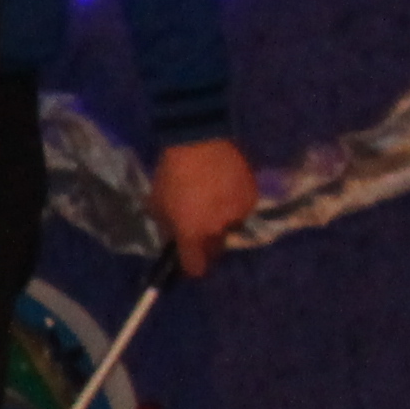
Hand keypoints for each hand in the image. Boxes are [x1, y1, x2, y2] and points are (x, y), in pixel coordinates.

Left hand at [151, 136, 259, 276]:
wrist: (200, 140)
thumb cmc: (172, 173)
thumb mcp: (157, 203)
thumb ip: (167, 225)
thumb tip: (174, 235)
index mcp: (192, 234)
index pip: (195, 267)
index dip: (191, 268)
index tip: (188, 263)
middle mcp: (219, 230)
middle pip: (216, 250)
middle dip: (208, 246)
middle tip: (200, 231)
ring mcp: (238, 213)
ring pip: (230, 228)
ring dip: (222, 222)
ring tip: (214, 203)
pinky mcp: (252, 197)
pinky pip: (241, 209)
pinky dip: (234, 204)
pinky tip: (225, 189)